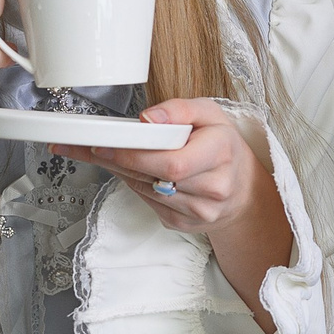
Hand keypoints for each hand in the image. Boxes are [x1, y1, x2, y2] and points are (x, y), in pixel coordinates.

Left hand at [74, 99, 294, 325]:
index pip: (171, 162)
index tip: (103, 145)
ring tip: (108, 154)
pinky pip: (148, 203)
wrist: (242, 189)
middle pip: (154, 178)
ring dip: (122, 172)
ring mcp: (198, 211)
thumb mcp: (210, 114)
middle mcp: (213, 188)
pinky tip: (133, 171)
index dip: (134, 155)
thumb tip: (147, 118)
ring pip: (146, 191)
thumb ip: (179, 109)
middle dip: (119, 161)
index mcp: (221, 153)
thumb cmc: (223, 147)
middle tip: (92, 146)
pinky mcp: (182, 223)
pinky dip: (136, 184)